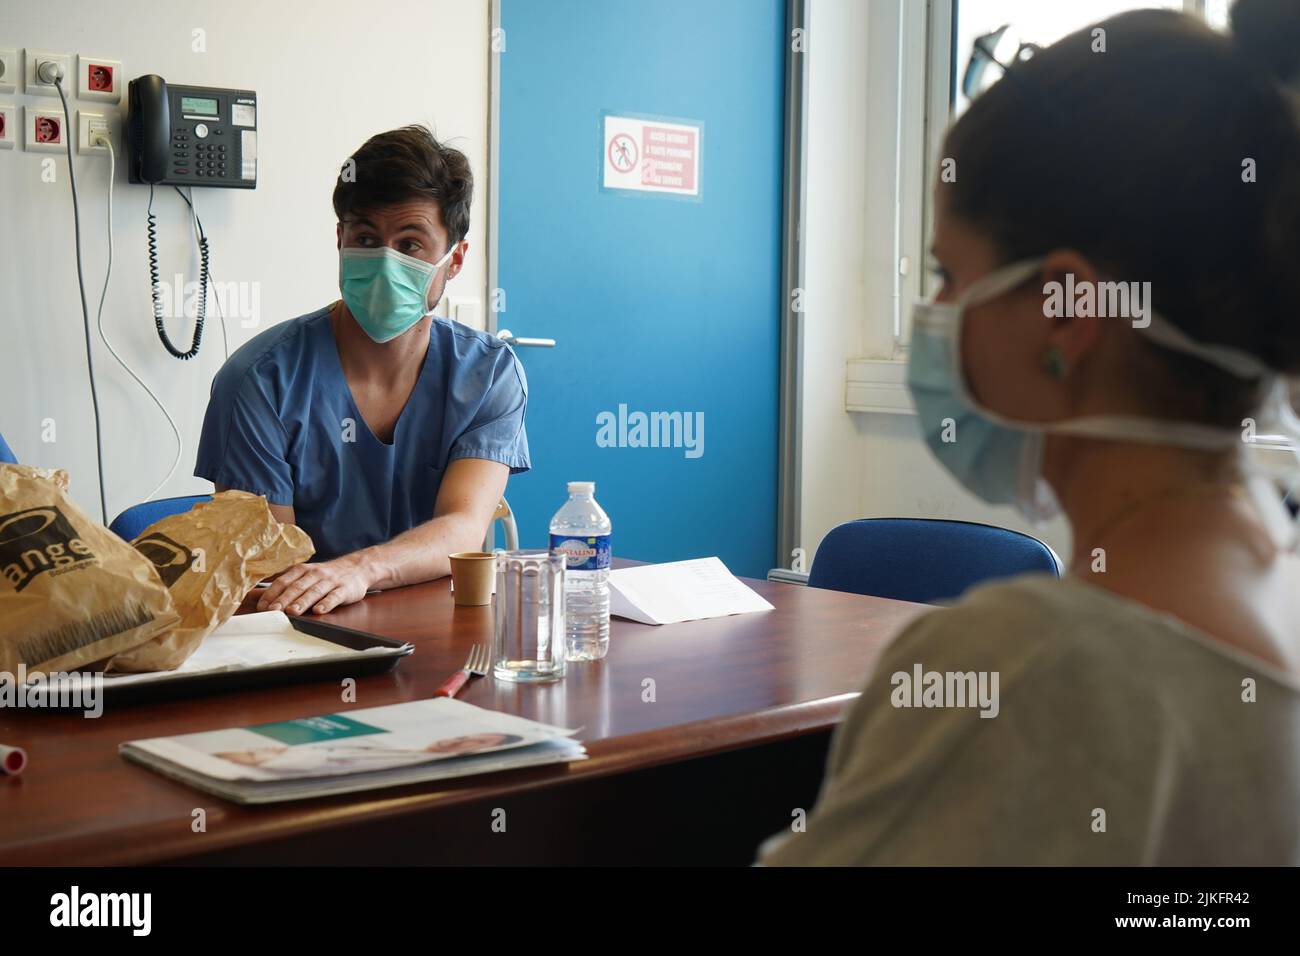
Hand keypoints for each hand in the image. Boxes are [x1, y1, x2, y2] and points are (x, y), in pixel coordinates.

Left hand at [257, 555, 371, 615]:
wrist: (358, 568)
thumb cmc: (327, 576)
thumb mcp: (307, 575)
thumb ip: (289, 585)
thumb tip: (263, 599)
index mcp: (303, 570)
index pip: (284, 582)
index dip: (272, 594)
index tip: (262, 607)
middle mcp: (315, 574)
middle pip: (297, 587)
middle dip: (284, 599)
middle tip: (273, 611)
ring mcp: (331, 581)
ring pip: (314, 591)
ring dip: (302, 602)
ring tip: (292, 612)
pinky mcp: (345, 589)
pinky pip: (335, 596)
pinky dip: (326, 603)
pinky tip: (319, 610)